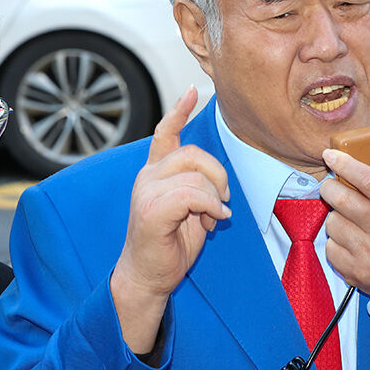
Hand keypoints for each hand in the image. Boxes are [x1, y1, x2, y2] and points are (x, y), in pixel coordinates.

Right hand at [112, 87, 230, 352]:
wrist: (148, 278)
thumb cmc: (169, 245)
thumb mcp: (189, 210)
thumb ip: (197, 187)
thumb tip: (219, 181)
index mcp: (155, 173)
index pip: (164, 133)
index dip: (179, 112)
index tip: (192, 91)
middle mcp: (147, 177)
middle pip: (192, 154)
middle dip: (218, 175)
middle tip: (223, 200)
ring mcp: (146, 192)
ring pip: (196, 178)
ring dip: (214, 200)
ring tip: (212, 220)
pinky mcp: (152, 210)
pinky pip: (192, 196)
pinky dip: (210, 208)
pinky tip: (212, 223)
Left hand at [320, 133, 369, 292]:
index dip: (347, 164)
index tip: (330, 154)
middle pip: (343, 200)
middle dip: (331, 187)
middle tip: (333, 185)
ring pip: (333, 223)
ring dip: (336, 217)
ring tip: (351, 221)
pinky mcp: (356, 272)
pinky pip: (330, 247)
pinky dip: (336, 242)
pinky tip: (352, 243)